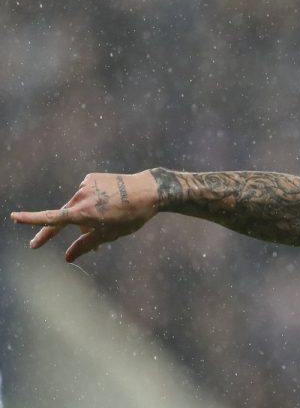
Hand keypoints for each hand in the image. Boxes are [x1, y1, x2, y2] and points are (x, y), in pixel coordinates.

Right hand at [11, 171, 158, 261]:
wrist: (149, 191)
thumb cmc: (131, 217)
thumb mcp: (109, 235)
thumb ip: (85, 245)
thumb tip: (67, 258)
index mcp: (83, 213)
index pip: (51, 219)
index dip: (31, 220)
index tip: (13, 217)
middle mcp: (80, 197)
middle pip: (67, 218)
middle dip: (69, 231)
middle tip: (58, 245)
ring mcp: (86, 185)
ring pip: (79, 206)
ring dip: (87, 215)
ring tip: (112, 218)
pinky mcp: (92, 177)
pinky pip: (88, 193)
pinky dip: (95, 200)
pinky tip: (112, 201)